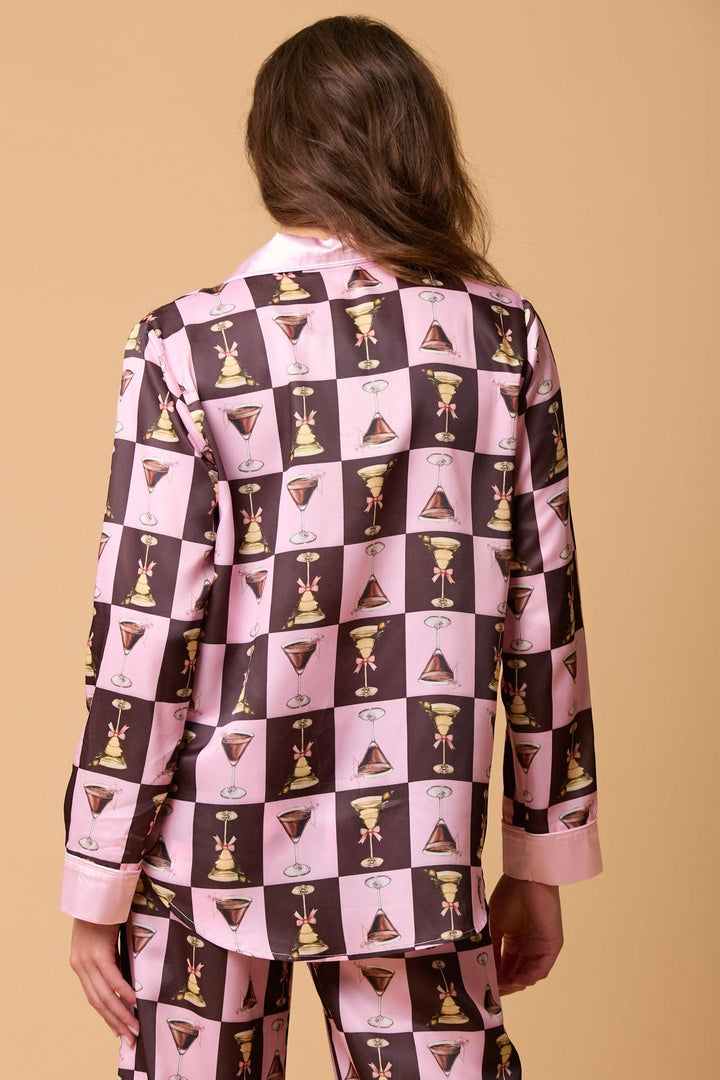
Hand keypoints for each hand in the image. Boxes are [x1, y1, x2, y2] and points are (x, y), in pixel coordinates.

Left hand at [69, 918, 138, 1047]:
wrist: (97, 889)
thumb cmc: (104, 910)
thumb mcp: (104, 939)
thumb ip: (110, 957)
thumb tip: (127, 974)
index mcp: (80, 964)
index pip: (93, 998)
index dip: (107, 1016)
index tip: (119, 1031)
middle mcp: (80, 965)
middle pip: (98, 1002)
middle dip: (115, 1022)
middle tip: (130, 1038)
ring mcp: (87, 960)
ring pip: (104, 994)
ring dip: (121, 1014)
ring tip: (134, 1027)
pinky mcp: (97, 952)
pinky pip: (112, 976)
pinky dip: (123, 991)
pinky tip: (134, 1001)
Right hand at [488, 873, 563, 994]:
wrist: (527, 879)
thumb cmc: (509, 895)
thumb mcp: (494, 925)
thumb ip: (491, 947)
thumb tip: (483, 969)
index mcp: (514, 941)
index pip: (505, 966)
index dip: (495, 977)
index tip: (482, 985)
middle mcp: (528, 947)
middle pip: (516, 974)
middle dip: (504, 985)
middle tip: (490, 991)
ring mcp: (540, 948)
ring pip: (528, 975)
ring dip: (514, 983)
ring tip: (500, 985)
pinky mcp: (552, 947)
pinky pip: (541, 969)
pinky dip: (528, 977)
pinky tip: (515, 980)